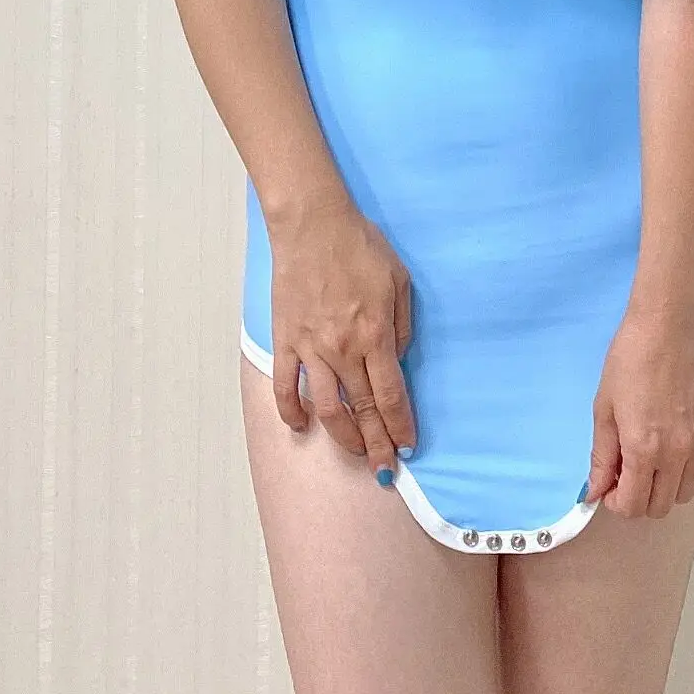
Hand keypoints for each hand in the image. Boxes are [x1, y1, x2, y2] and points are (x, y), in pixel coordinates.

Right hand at [268, 189, 417, 470]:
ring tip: (356, 452)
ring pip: (326, 408)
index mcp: (375, 334)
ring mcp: (311, 348)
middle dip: (377, 443)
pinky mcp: (285, 340)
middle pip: (361, 410)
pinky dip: (291, 412)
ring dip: (343, 437)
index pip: (390, 396)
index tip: (408, 447)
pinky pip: (285, 387)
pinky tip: (302, 427)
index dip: (400, 426)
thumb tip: (397, 360)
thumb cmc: (360, 246)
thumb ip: (403, 326)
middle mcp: (343, 349)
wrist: (313, 225)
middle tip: (385, 469)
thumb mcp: (400, 280)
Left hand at [586, 297, 693, 517]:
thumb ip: (602, 456)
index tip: (610, 485)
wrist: (669, 323)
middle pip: (661, 506)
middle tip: (628, 472)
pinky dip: (692, 466)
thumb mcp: (604, 408)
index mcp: (644, 450)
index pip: (633, 507)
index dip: (616, 503)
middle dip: (640, 497)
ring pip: (687, 491)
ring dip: (666, 485)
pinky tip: (678, 443)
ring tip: (654, 458)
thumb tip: (595, 491)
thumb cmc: (631, 358)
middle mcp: (677, 453)